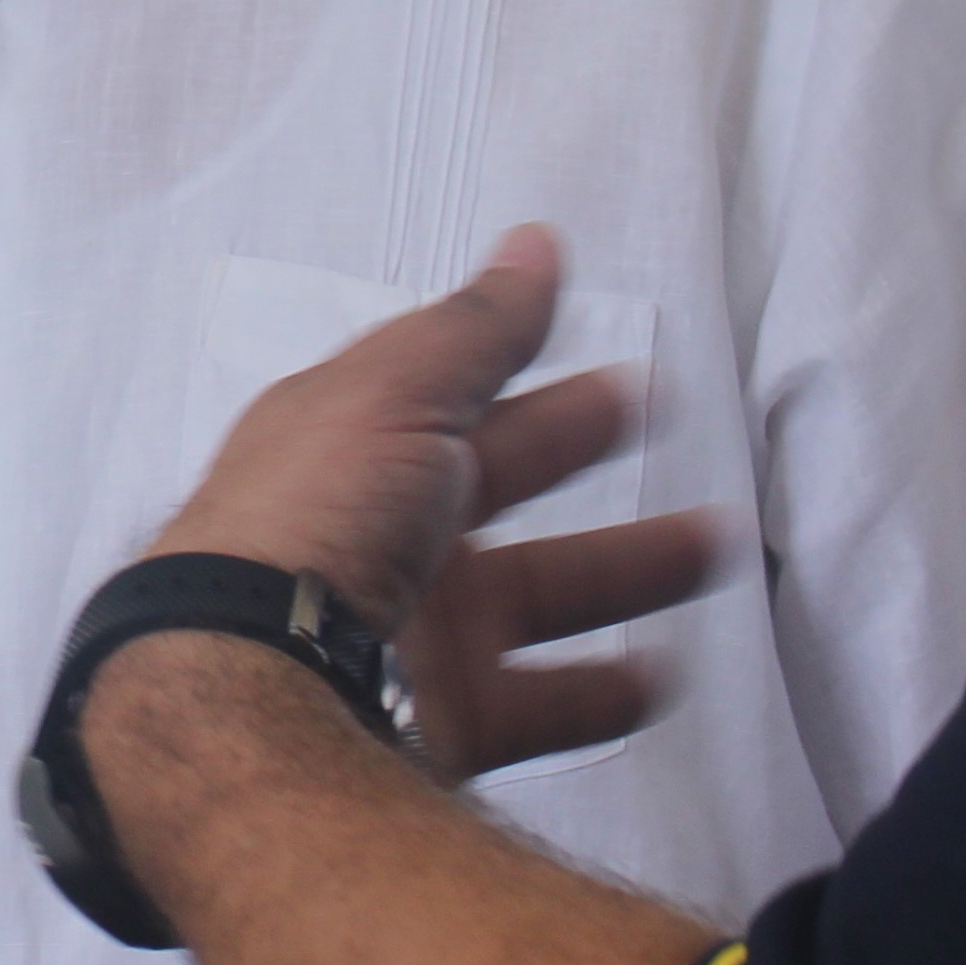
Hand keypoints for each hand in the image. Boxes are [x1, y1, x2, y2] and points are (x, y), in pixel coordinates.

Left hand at [151, 228, 721, 780]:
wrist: (262, 685)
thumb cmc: (301, 529)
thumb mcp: (394, 393)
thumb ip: (475, 330)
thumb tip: (531, 250)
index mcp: (353, 446)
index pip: (448, 390)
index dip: (517, 360)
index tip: (572, 336)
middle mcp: (378, 536)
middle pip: (494, 484)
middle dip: (574, 448)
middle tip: (646, 419)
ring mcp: (411, 630)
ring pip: (534, 593)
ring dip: (619, 571)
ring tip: (702, 547)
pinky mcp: (441, 714)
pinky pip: (537, 701)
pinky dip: (599, 692)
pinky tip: (650, 676)